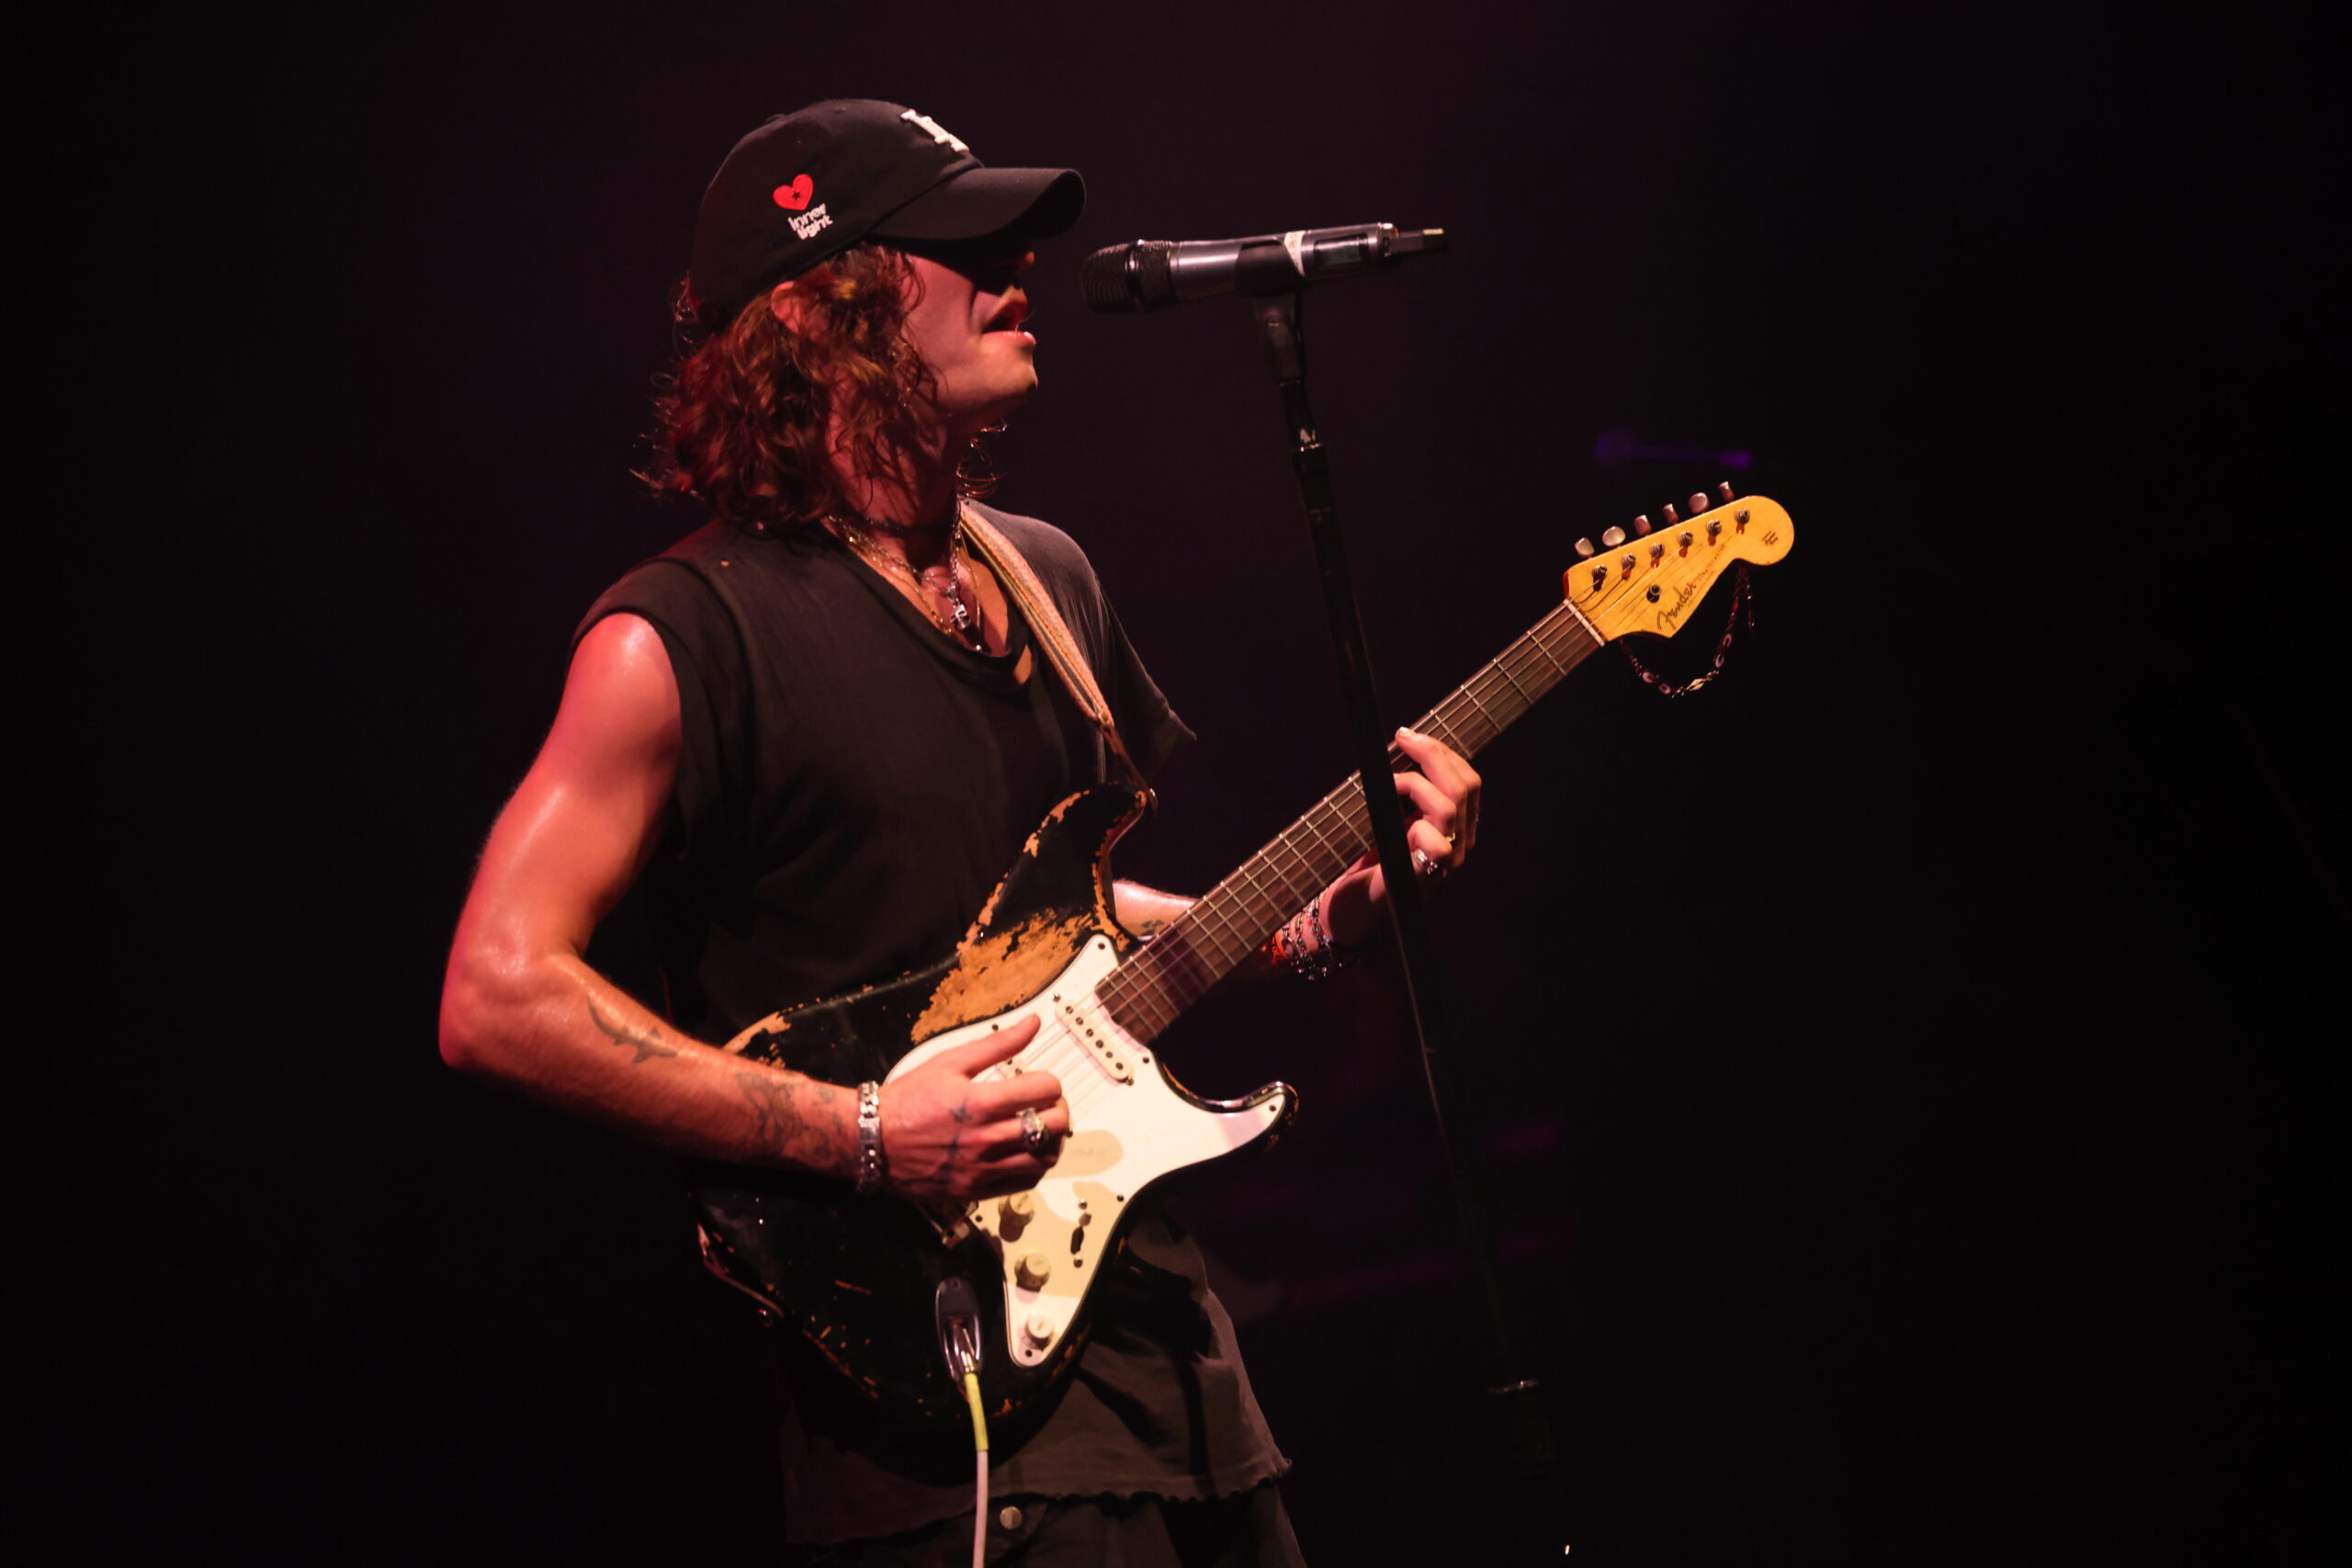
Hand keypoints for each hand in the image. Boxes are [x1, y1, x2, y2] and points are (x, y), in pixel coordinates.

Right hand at [877, 1018, 1069, 1210]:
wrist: (872, 1141)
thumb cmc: (908, 1098)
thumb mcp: (949, 1061)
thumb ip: (997, 1044)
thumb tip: (1033, 1022)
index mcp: (981, 1103)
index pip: (1045, 1090)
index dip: (1049, 1081)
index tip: (1038, 1081)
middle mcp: (986, 1139)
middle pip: (1054, 1127)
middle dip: (1058, 1109)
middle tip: (1045, 1104)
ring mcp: (983, 1169)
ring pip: (1045, 1158)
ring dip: (1051, 1140)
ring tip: (1038, 1128)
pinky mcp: (976, 1190)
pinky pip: (1025, 1182)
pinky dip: (1034, 1165)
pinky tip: (1023, 1151)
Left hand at [1323, 726, 1482, 947]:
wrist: (1353, 906)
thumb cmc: (1371, 858)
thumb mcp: (1392, 814)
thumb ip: (1405, 789)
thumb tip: (1402, 744)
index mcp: (1458, 824)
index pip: (1468, 779)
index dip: (1441, 752)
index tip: (1407, 735)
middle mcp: (1460, 843)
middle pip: (1467, 786)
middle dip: (1432, 754)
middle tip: (1402, 739)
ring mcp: (1448, 863)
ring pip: (1452, 808)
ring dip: (1416, 784)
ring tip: (1391, 783)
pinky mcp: (1426, 879)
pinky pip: (1439, 846)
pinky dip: (1416, 825)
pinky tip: (1394, 824)